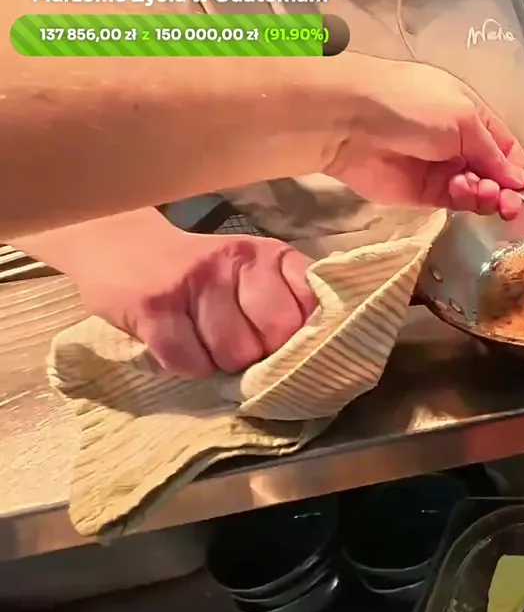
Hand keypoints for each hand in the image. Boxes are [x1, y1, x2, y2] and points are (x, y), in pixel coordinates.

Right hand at [76, 232, 318, 377]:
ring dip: (220, 363)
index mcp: (268, 255)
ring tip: (206, 343)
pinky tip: (181, 346)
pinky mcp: (154, 306)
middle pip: (274, 336)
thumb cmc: (198, 270)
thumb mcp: (250, 271)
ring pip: (233, 354)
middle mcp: (236, 261)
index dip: (302, 335)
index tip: (284, 342)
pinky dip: (188, 366)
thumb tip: (317, 348)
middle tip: (238, 345)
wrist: (118, 245)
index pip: (311, 304)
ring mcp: (194, 281)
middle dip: (261, 355)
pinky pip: (189, 362)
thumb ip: (285, 298)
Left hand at [324, 58, 523, 219]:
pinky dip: (468, 202)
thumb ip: (493, 155)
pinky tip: (467, 194)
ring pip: (479, 192)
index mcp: (473, 116)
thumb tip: (519, 181)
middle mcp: (461, 144)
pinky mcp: (424, 194)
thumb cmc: (412, 106)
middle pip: (497, 175)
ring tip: (487, 195)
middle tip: (512, 204)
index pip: (508, 150)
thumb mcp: (464, 120)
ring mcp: (443, 170)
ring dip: (489, 197)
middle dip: (509, 190)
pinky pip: (457, 203)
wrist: (351, 121)